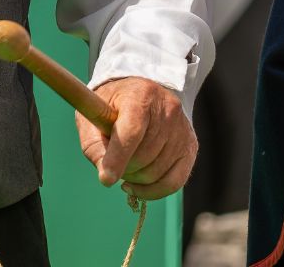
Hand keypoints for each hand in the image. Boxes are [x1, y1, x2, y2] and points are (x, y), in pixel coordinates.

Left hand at [76, 77, 196, 200]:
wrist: (140, 93)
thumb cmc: (111, 106)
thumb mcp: (92, 114)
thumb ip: (93, 144)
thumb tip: (105, 176)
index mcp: (139, 96)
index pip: (131, 132)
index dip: (118, 157)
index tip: (106, 179)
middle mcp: (167, 110)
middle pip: (144, 155)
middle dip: (123, 167)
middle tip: (110, 162)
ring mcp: (182, 130)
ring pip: (157, 172)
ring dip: (135, 178)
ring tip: (123, 166)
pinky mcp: (190, 147)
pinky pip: (175, 182)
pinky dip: (153, 191)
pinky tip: (135, 187)